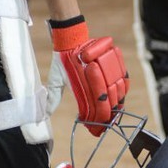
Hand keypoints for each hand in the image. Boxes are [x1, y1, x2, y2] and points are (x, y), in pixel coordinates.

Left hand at [46, 18, 128, 135]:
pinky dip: (123, 88)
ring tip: (114, 112)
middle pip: (109, 100)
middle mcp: (96, 75)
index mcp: (82, 82)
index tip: (98, 129)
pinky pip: (124, 76)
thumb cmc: (62, 60)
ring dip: (117, 102)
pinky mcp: (114, 59)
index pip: (97, 106)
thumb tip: (43, 115)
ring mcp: (107, 66)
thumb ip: (53, 98)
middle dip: (109, 114)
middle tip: (106, 124)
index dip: (100, 120)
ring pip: (119, 89)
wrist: (70, 38)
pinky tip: (120, 97)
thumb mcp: (56, 80)